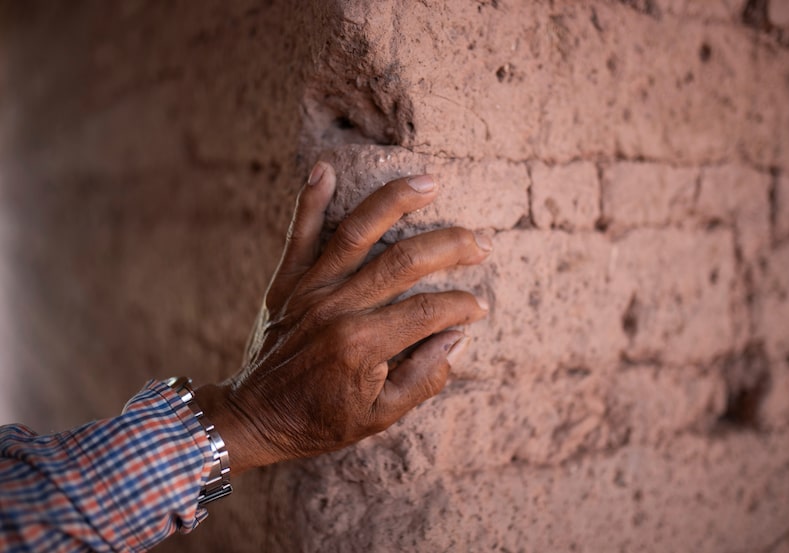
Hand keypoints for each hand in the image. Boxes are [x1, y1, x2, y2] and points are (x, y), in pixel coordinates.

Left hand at [197, 161, 491, 472]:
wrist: (253, 418)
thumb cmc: (320, 421)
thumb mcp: (380, 418)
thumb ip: (424, 378)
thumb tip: (458, 337)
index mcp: (363, 346)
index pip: (429, 310)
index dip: (462, 305)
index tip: (479, 307)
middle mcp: (337, 309)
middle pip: (405, 261)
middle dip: (452, 246)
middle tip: (484, 242)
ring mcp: (309, 290)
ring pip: (358, 232)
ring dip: (396, 201)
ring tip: (430, 182)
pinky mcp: (287, 282)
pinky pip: (298, 234)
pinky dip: (309, 200)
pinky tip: (325, 168)